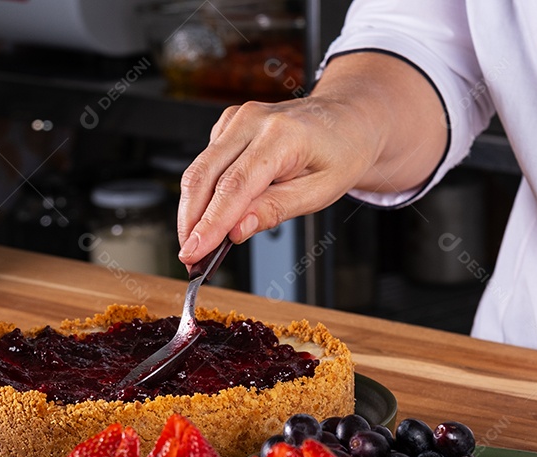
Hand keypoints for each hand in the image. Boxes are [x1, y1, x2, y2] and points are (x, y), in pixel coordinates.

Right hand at [176, 53, 447, 265]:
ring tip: (196, 246)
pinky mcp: (229, 124)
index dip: (209, 224)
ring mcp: (238, 119)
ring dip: (192, 211)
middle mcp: (253, 120)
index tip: (193, 253)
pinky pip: (207, 162)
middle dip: (190, 222)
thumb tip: (236, 230)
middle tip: (189, 258)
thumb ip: (275, 209)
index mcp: (282, 135)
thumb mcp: (320, 192)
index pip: (234, 187)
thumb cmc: (341, 153)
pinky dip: (203, 193)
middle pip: (204, 176)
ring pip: (199, 170)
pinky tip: (213, 215)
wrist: (348, 119)